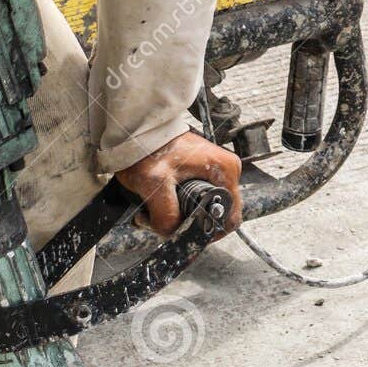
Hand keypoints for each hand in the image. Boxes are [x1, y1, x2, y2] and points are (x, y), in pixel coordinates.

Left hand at [114, 130, 243, 237]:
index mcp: (225, 171)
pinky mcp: (201, 173)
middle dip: (186, 225)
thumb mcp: (155, 183)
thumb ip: (166, 214)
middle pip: (213, 216)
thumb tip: (173, 234)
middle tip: (159, 220)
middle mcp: (225, 171)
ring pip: (200, 210)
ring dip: (176, 217)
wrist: (137, 132)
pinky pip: (193, 200)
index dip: (208, 233)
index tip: (184, 235)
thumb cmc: (148, 149)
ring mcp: (214, 172)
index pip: (230, 218)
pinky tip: (156, 202)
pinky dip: (174, 206)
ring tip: (153, 209)